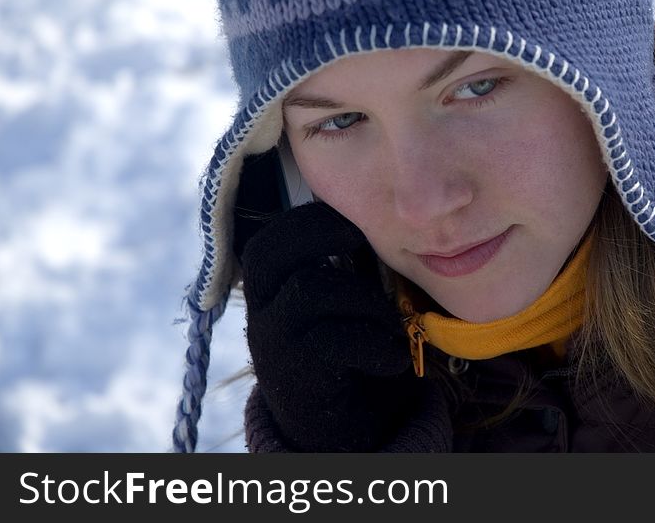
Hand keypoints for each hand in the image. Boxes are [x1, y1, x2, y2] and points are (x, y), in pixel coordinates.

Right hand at [241, 202, 420, 451]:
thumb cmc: (348, 358)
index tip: (351, 221)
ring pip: (313, 290)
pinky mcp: (296, 375)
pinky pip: (335, 341)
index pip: (269, 239)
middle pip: (269, 252)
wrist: (338, 435)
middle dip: (320, 232)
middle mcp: (262, 314)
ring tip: (391, 328)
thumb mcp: (342, 311)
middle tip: (359, 239)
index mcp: (272, 293)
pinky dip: (377, 346)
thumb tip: (380, 224)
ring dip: (367, 301)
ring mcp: (274, 344)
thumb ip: (347, 272)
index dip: (307, 219)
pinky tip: (392, 360)